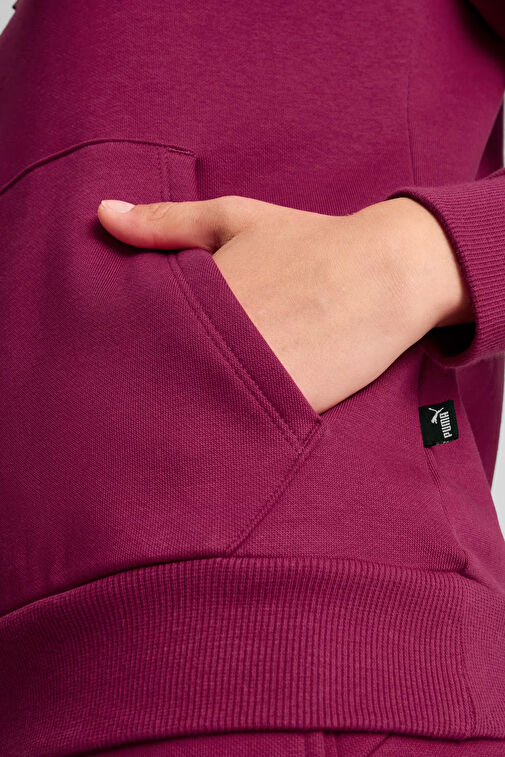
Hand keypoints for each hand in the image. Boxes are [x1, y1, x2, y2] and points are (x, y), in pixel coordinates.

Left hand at [97, 195, 472, 414]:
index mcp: (199, 296)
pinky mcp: (290, 406)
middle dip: (152, 382)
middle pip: (161, 376)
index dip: (124, 348)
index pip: (136, 334)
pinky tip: (224, 417)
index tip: (118, 354)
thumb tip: (101, 213)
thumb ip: (165, 222)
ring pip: (198, 406)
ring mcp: (257, 376)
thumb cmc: (309, 241)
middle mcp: (222, 340)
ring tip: (185, 405)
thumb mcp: (233, 218)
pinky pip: (244, 426)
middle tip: (137, 392)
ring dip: (186, 408)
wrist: (387, 272)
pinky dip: (229, 425)